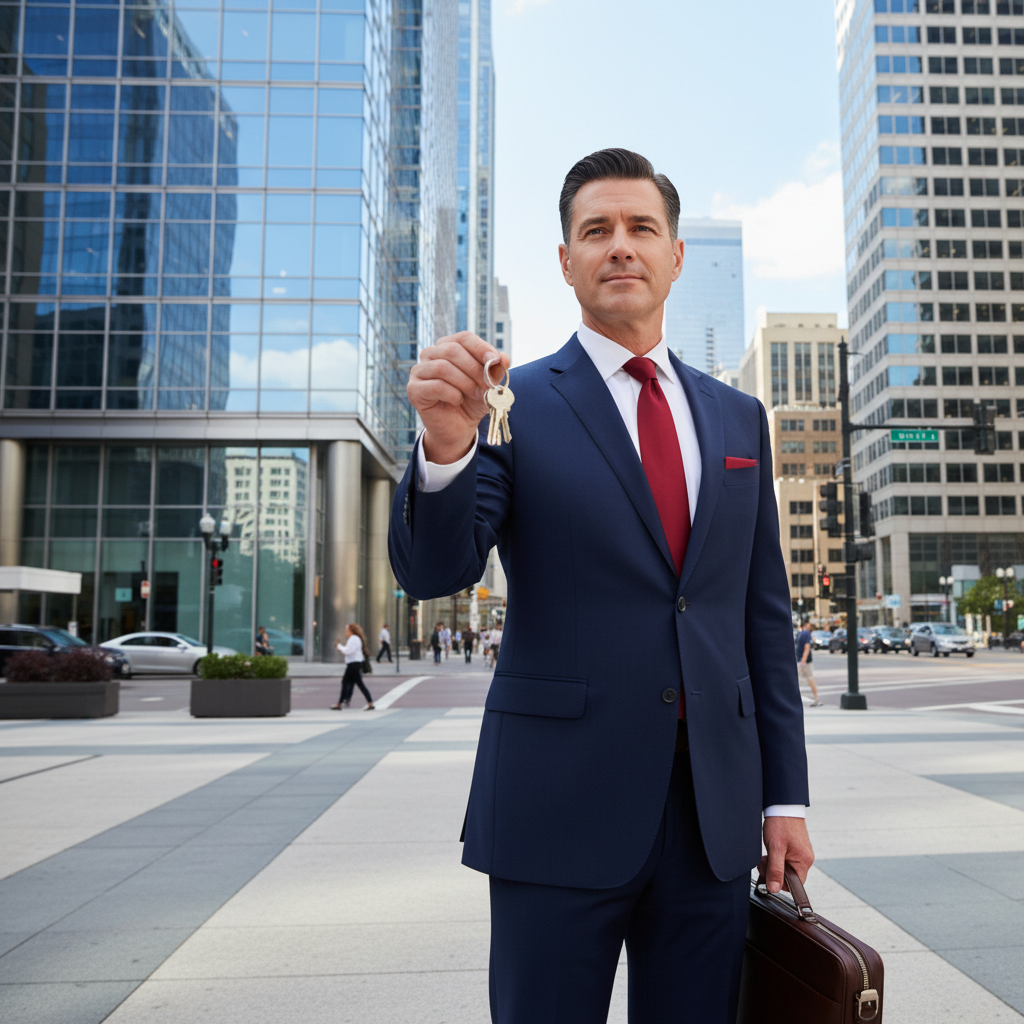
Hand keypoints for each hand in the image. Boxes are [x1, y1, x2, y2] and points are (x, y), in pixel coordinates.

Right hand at [408, 332, 509, 463]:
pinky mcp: (414, 390)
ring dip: (464, 382)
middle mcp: (430, 355)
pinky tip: (457, 401)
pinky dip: (452, 394)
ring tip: (474, 394)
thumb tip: (504, 357)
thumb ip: (495, 371)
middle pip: (452, 350)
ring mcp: (419, 371)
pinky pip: (436, 386)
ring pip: (442, 367)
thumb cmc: (472, 402)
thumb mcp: (488, 385)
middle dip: (474, 369)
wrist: (458, 429)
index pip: (464, 338)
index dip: (480, 347)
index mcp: (448, 347)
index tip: (495, 361)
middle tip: (486, 386)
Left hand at [759, 816, 813, 893]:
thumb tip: (774, 888)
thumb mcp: (775, 848)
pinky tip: (771, 850)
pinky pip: (787, 860)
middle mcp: (806, 859)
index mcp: (804, 861)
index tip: (769, 873)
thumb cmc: (781, 824)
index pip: (795, 885)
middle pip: (789, 877)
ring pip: (786, 868)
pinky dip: (777, 858)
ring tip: (767, 854)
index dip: (780, 882)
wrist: (782, 806)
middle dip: (774, 871)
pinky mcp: (796, 848)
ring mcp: (801, 853)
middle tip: (765, 861)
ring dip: (774, 864)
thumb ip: (775, 870)